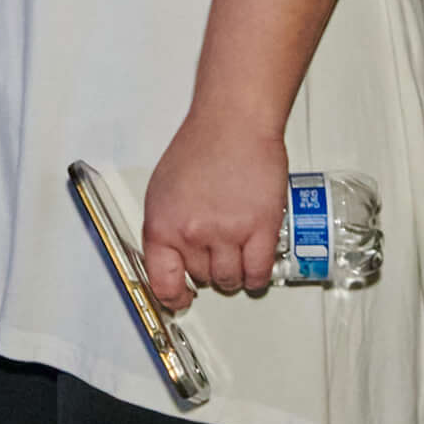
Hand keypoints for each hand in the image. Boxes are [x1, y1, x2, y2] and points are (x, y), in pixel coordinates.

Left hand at [140, 113, 286, 307]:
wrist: (233, 123)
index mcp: (162, 225)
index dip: (172, 297)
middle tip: (217, 249)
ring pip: (231, 280)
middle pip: (203, 278)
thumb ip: (166, 228)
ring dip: (235, 272)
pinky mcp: (261, 229)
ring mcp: (228, 233)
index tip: (181, 299)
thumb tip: (171, 259)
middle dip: (209, 268)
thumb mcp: (162, 191)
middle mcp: (192, 233)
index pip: (162, 282)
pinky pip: (259, 273)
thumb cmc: (201, 147)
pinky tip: (255, 266)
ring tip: (237, 252)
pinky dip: (257, 277)